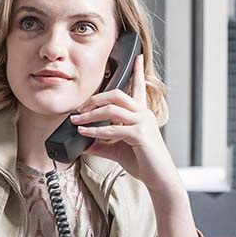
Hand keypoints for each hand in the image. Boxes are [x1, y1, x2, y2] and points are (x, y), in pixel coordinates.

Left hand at [70, 54, 179, 194]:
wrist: (159, 179)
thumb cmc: (143, 162)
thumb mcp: (117, 150)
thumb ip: (101, 144)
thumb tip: (83, 143)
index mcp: (141, 114)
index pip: (139, 88)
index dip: (137, 71)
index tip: (136, 57)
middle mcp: (143, 114)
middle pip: (116, 95)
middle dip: (95, 99)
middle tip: (79, 108)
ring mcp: (143, 123)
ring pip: (112, 109)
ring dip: (90, 115)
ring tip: (76, 121)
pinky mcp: (140, 135)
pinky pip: (113, 129)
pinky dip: (96, 131)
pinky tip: (85, 133)